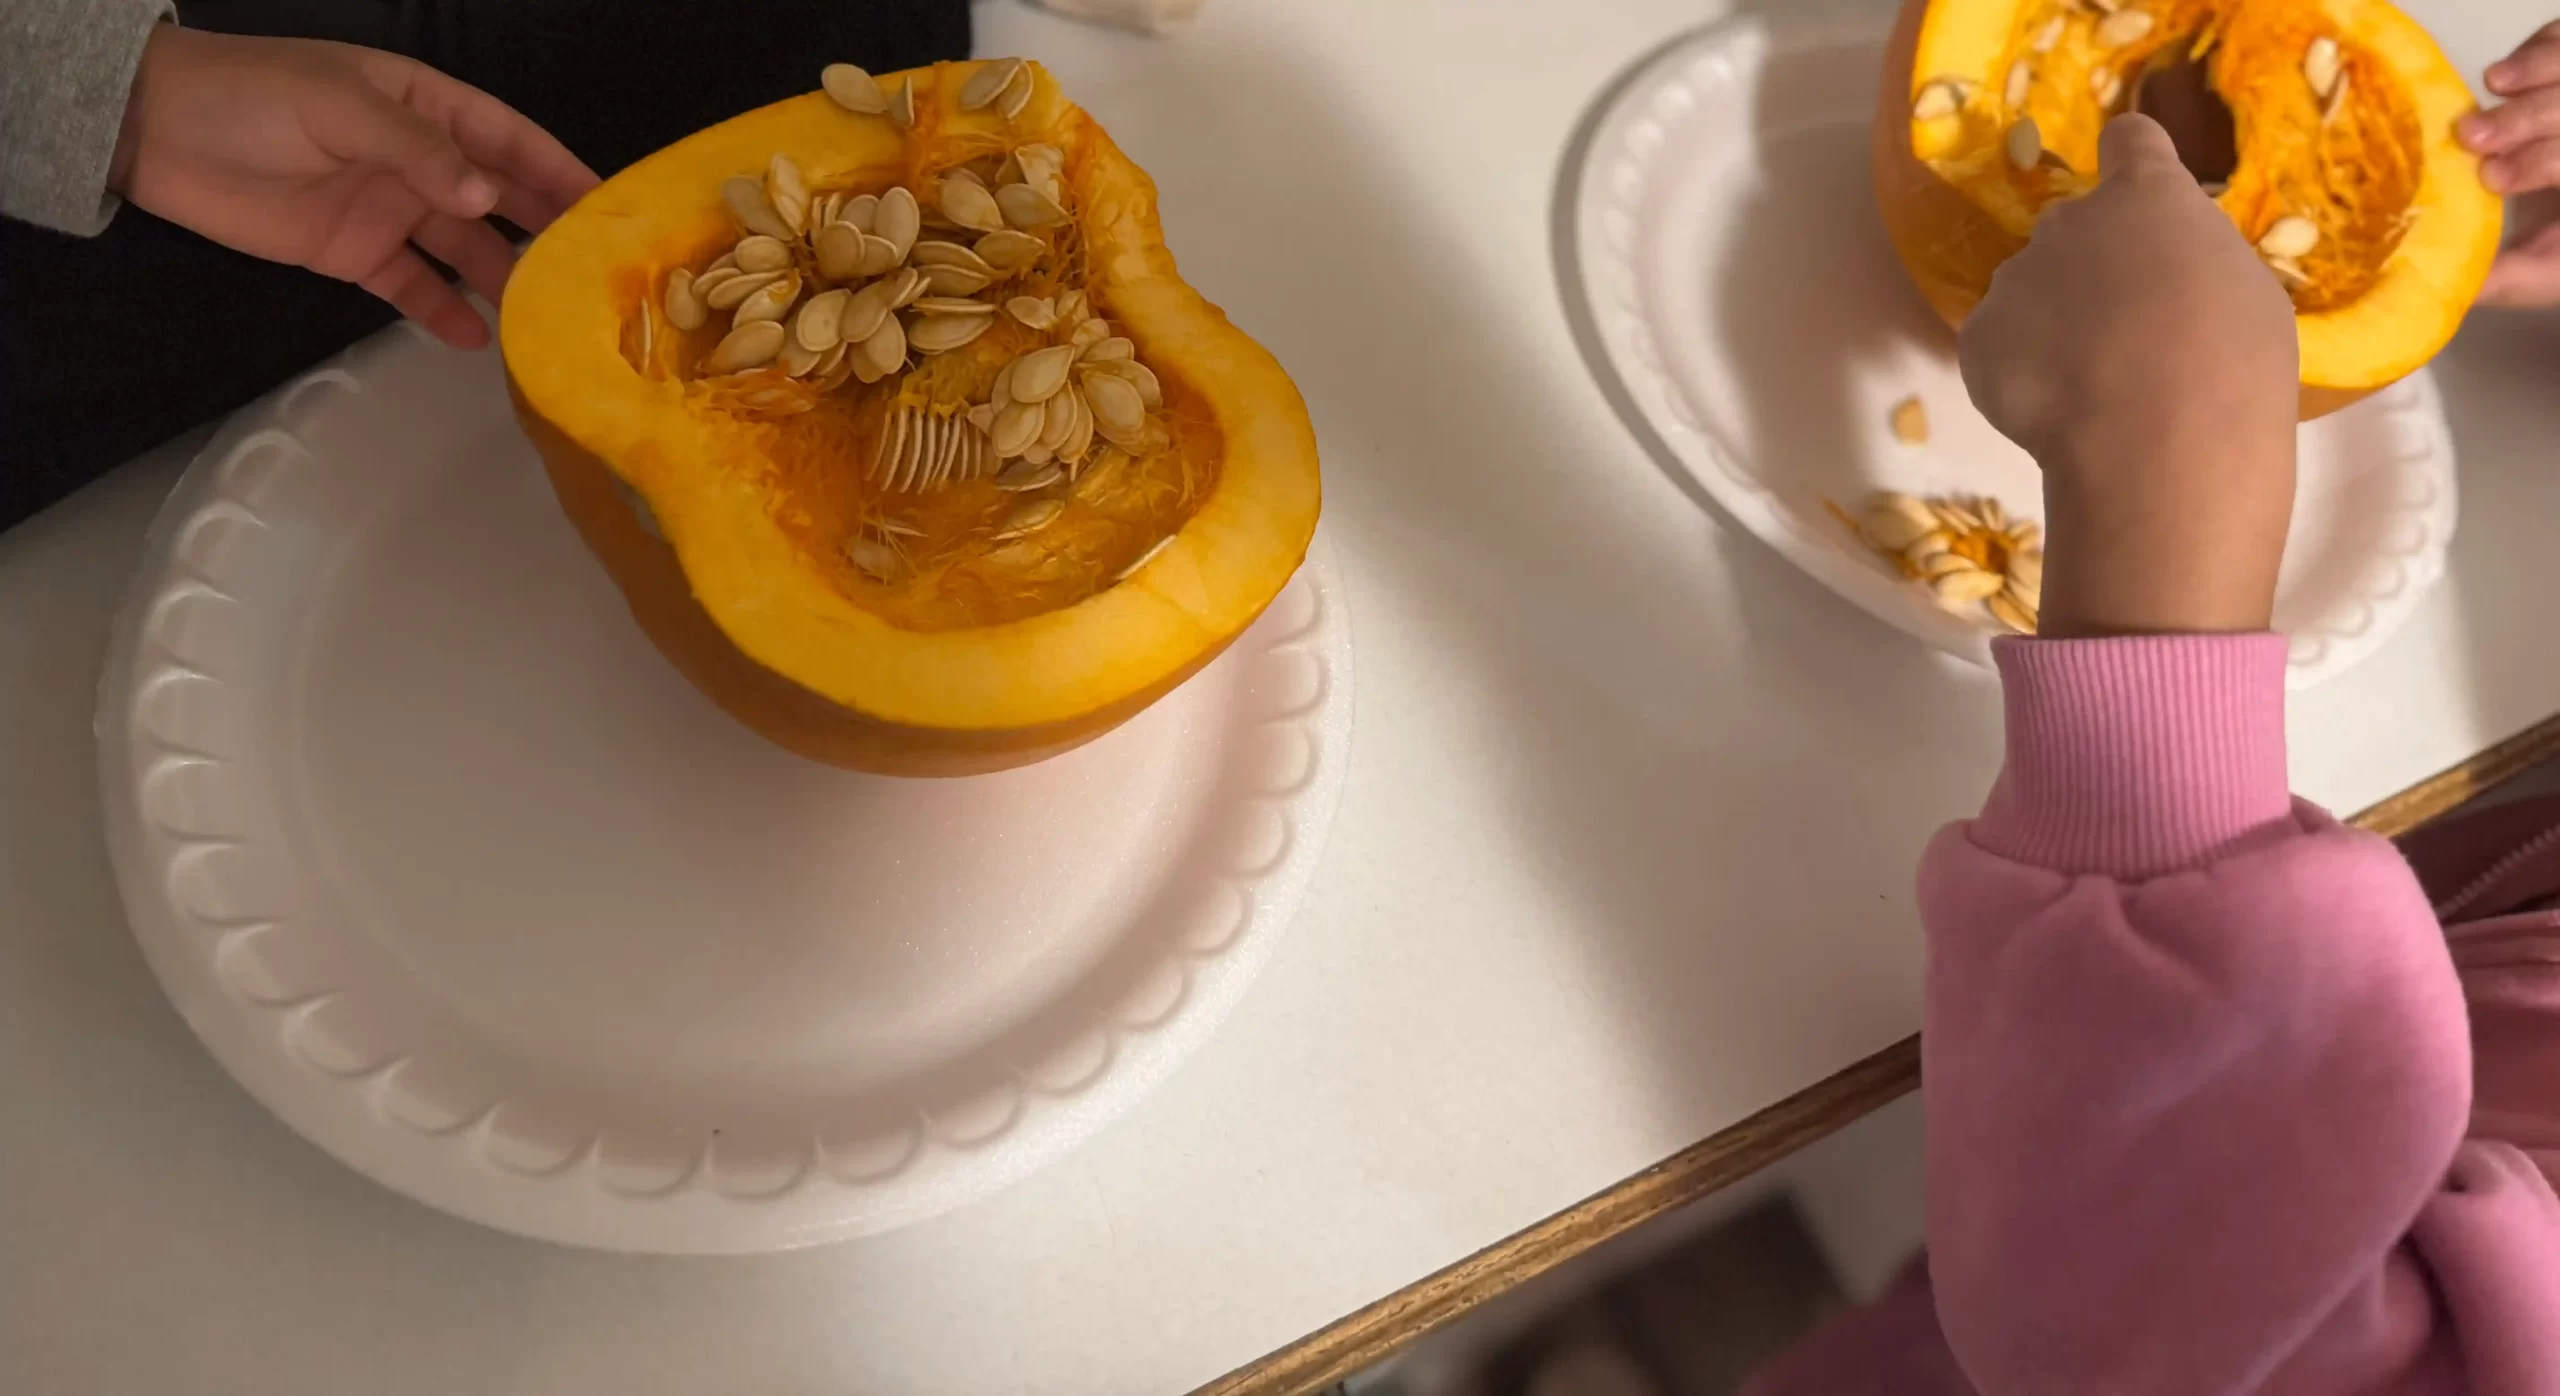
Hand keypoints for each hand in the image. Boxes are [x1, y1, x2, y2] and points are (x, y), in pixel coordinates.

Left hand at [109, 27, 599, 348]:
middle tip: (598, 276)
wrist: (156, 131)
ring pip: (464, 249)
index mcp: (425, 107)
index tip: (610, 210)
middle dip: (548, 233)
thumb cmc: (252, 96)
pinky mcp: (353, 253)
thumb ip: (416, 151)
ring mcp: (388, 209)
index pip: (510, 141)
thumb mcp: (339, 106)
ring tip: (547, 318)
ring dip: (503, 279)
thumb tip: (486, 199)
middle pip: (500, 200)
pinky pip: (412, 287)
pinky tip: (476, 340)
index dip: (560, 171)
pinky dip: (443, 312)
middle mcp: (419, 161)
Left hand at [1959, 114, 2297, 637]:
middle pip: (2075, 228)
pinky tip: (2058, 407)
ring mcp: (2015, 277)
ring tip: (2093, 383)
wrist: (2157, 438)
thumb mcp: (2244, 289)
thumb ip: (2194, 261)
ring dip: (2053, 320)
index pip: (2130, 141)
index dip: (2134, 161)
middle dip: (2092, 265)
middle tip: (2126, 331)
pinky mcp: (1978, 336)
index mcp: (2146, 195)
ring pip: (2032, 289)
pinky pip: (1999, 343)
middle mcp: (2069, 221)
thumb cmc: (2230, 361)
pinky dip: (2021, 369)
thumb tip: (2168, 272)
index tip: (2137, 187)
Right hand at [2462, 23, 2559, 305]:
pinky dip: (2536, 49)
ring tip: (2493, 84)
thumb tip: (2450, 289)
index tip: (2491, 179)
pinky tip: (2505, 76)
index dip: (2540, 163)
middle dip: (2526, 118)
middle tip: (2472, 135)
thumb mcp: (2551, 274)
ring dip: (2534, 70)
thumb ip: (2510, 281)